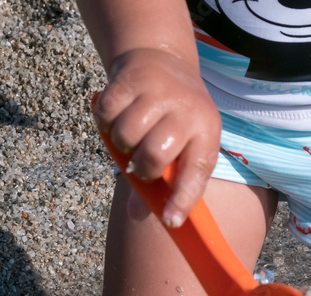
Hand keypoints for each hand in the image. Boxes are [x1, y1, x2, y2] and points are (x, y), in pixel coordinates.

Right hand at [92, 48, 220, 226]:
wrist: (162, 59)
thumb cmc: (174, 116)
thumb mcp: (182, 144)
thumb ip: (161, 181)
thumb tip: (136, 215)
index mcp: (206, 131)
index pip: (197, 172)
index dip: (183, 199)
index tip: (171, 221)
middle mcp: (185, 110)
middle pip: (155, 155)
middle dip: (142, 169)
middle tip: (141, 164)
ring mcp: (157, 92)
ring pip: (126, 135)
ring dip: (121, 144)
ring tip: (129, 138)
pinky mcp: (129, 80)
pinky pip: (106, 114)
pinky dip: (104, 123)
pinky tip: (115, 118)